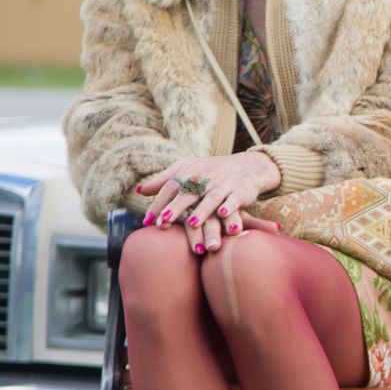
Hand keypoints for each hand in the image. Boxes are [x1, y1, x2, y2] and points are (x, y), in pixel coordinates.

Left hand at [136, 153, 282, 254]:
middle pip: (188, 193)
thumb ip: (164, 180)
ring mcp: (225, 183)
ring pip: (211, 198)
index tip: (147, 222)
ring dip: (202, 211)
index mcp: (191, 171)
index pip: (171, 188)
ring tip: (191, 223)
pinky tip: (223, 215)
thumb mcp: (189, 170)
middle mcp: (206, 176)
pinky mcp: (242, 190)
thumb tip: (139, 190)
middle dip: (176, 208)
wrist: (250, 166)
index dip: (159, 204)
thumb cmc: (213, 172)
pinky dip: (230, 207)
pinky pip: (235, 199)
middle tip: (163, 223)